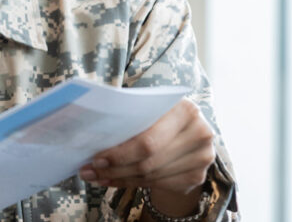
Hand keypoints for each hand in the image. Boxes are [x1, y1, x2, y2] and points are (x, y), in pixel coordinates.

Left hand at [78, 99, 214, 194]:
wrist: (185, 131)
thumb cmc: (159, 115)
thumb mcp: (148, 108)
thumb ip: (129, 116)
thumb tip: (91, 133)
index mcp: (185, 109)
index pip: (148, 140)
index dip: (120, 153)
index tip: (95, 159)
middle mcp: (199, 132)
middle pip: (149, 161)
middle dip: (115, 168)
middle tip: (89, 172)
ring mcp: (202, 156)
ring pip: (152, 175)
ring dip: (120, 178)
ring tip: (97, 177)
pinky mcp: (198, 176)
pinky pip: (159, 184)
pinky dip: (133, 184)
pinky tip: (115, 180)